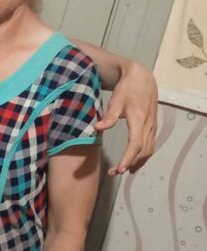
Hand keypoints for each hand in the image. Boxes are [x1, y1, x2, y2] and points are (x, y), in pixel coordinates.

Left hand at [95, 60, 156, 174]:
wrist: (143, 78)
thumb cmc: (128, 88)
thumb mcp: (116, 100)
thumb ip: (109, 116)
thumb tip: (97, 128)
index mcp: (139, 120)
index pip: (135, 145)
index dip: (128, 158)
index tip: (120, 169)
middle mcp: (148, 126)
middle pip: (143, 151)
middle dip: (130, 164)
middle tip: (114, 172)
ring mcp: (152, 127)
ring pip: (148, 150)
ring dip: (137, 163)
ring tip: (123, 171)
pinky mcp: (152, 127)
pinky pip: (150, 145)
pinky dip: (143, 156)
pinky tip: (134, 161)